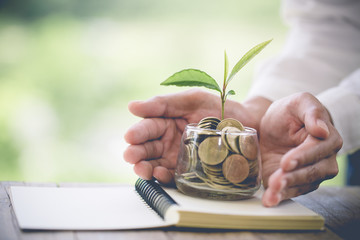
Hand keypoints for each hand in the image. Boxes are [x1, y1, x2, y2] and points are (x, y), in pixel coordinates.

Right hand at [124, 89, 253, 183]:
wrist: (248, 123)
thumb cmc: (219, 108)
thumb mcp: (192, 100)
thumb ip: (163, 103)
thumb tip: (132, 106)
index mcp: (166, 122)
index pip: (147, 128)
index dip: (137, 133)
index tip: (130, 136)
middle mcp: (168, 141)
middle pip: (147, 149)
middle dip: (136, 153)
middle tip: (131, 156)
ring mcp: (178, 157)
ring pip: (155, 164)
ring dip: (146, 168)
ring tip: (142, 169)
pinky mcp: (189, 171)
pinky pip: (173, 176)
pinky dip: (164, 177)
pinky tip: (160, 174)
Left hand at [259, 92, 342, 206]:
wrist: (277, 127)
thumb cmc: (291, 113)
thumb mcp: (298, 102)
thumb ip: (311, 112)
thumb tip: (323, 130)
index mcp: (327, 138)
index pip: (317, 150)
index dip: (302, 157)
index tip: (286, 162)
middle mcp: (324, 159)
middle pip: (312, 172)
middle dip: (293, 177)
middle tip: (276, 180)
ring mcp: (311, 173)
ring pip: (302, 185)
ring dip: (286, 190)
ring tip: (271, 193)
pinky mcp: (296, 182)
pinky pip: (291, 192)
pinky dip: (280, 197)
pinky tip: (270, 200)